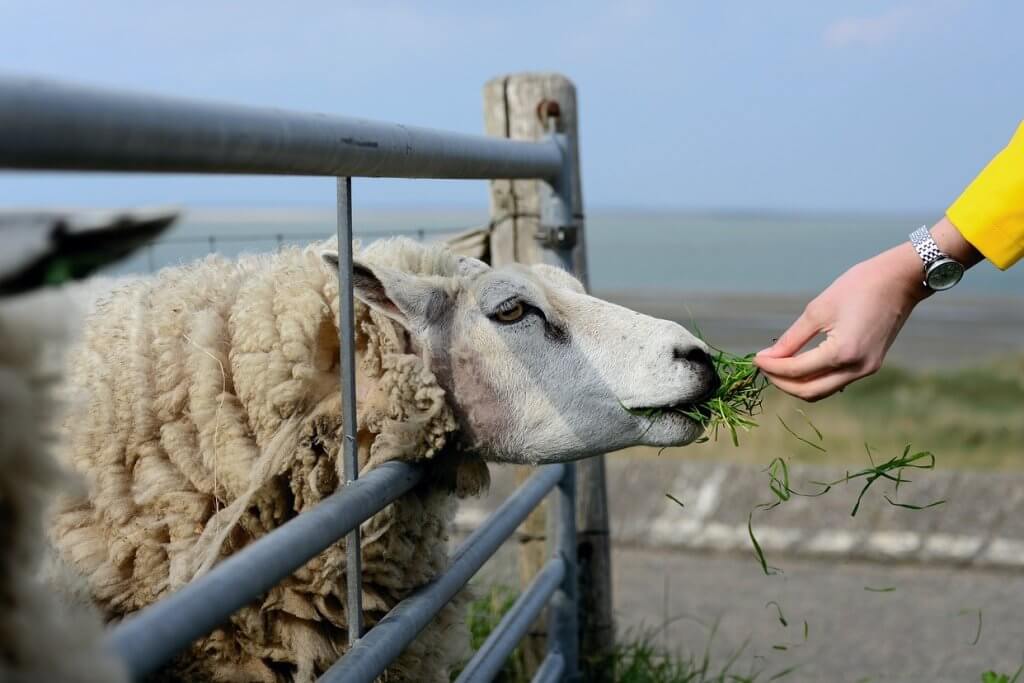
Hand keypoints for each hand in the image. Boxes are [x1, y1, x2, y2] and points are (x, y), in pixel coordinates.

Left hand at [755, 218, 980, 400]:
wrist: (900, 280)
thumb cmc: (858, 287)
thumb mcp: (818, 310)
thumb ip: (791, 338)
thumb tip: (768, 357)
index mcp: (843, 353)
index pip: (797, 371)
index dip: (772, 367)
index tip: (755, 359)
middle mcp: (857, 369)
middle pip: (809, 391)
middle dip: (781, 382)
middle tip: (764, 366)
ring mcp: (866, 370)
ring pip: (823, 391)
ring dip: (798, 384)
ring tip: (778, 366)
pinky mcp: (870, 366)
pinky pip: (836, 382)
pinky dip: (815, 378)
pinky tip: (801, 364)